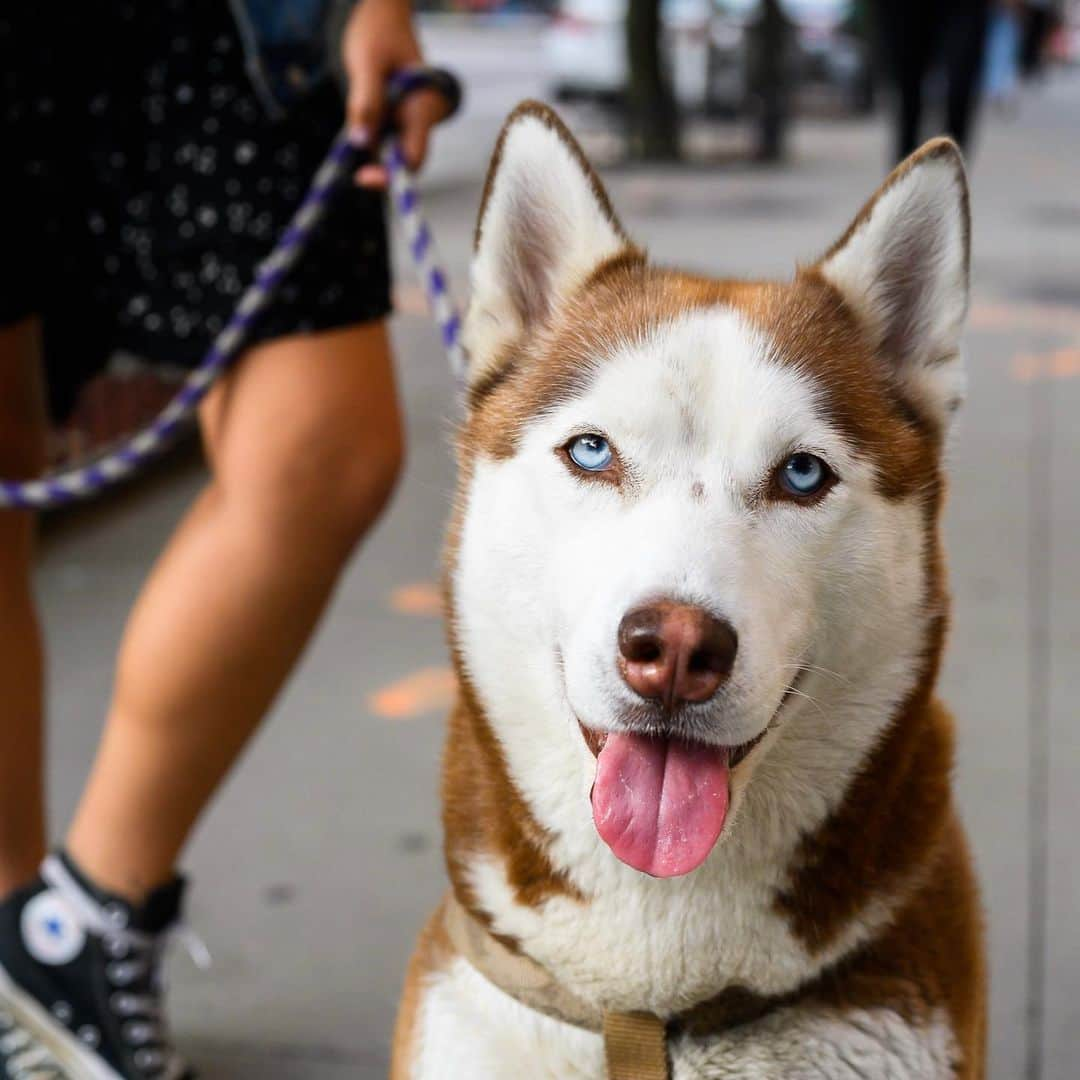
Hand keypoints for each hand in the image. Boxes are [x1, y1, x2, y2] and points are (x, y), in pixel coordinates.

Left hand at [342, 0, 448, 187]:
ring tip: (361, 97)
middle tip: (352, 168)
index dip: (391, 174)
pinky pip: (381, 136)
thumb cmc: (378, 32)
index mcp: (423, 107)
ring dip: (368, 141)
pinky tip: (361, 103)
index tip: (362, 177)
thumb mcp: (366, 62)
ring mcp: (409, 120)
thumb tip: (360, 142)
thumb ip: (366, 102)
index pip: (412, 157)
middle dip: (376, 163)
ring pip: (388, 149)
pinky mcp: (397, 118)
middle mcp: (421, 119)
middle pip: (401, 160)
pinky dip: (367, 132)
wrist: (384, 15)